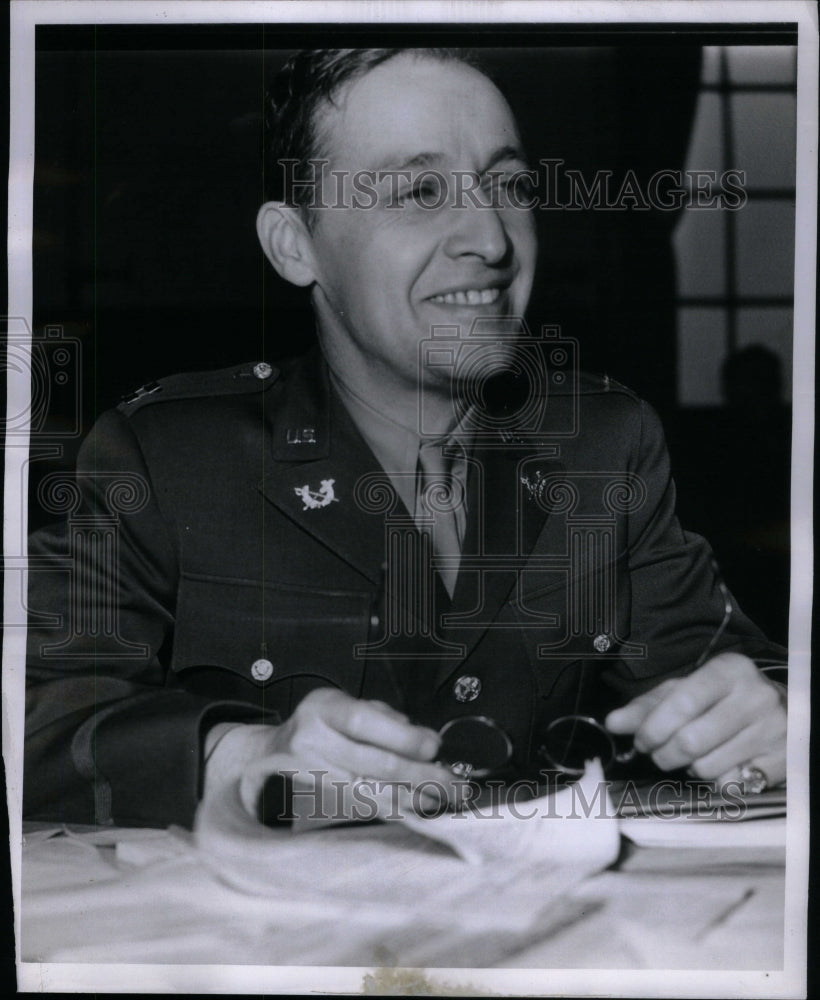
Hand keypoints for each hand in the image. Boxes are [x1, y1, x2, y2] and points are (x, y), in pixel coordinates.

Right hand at [204, 687, 460, 816]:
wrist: (273, 749)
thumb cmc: (323, 719)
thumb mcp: (346, 701)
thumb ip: (383, 718)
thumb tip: (424, 740)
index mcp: (324, 710)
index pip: (364, 724)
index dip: (402, 737)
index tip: (434, 747)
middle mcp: (316, 743)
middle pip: (373, 764)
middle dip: (420, 776)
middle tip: (455, 783)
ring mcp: (320, 775)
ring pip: (373, 792)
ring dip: (415, 799)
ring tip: (448, 800)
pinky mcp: (327, 798)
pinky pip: (368, 806)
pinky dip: (399, 810)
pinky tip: (423, 811)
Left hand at [604, 653, 785, 789]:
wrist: (782, 709)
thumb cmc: (723, 698)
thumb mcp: (686, 690)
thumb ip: (648, 706)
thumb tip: (613, 723)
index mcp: (729, 671)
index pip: (681, 703)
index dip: (653, 728)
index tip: (640, 741)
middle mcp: (755, 696)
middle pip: (691, 741)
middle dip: (664, 754)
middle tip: (659, 754)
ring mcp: (773, 730)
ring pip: (707, 767)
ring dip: (688, 768)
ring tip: (693, 755)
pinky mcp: (783, 760)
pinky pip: (731, 784)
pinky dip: (716, 781)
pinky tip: (719, 764)